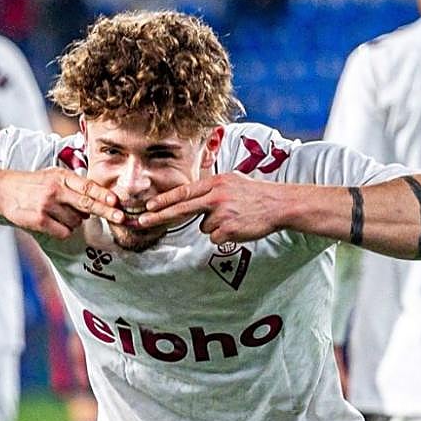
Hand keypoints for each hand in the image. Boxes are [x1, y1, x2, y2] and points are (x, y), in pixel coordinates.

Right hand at [0, 169, 126, 238]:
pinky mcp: (39, 220)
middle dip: (106, 211)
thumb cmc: (32, 184)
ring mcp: (47, 205)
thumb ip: (74, 185)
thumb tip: (99, 199)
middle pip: (87, 203)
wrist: (2, 190)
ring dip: (74, 222)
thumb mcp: (53, 175)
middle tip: (120, 218)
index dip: (103, 195)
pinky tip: (53, 223)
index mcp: (61, 177)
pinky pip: (64, 232)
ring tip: (59, 214)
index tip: (116, 202)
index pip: (87, 186)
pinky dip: (64, 231)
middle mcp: (56, 190)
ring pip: (76, 221)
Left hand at [136, 173, 282, 243]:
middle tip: (142, 221)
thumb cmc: (255, 194)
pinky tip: (238, 227)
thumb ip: (211, 189)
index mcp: (216, 183)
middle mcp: (216, 197)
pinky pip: (216, 238)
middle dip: (159, 216)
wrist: (278, 204)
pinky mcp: (228, 230)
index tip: (149, 205)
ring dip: (215, 227)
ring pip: (203, 227)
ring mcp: (221, 214)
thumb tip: (191, 198)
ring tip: (234, 219)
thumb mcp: (232, 182)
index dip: (165, 200)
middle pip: (181, 209)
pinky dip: (225, 236)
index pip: (184, 192)